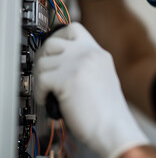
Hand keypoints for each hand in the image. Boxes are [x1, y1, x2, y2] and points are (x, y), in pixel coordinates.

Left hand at [34, 23, 148, 157]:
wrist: (113, 128)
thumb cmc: (108, 111)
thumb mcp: (102, 77)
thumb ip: (86, 65)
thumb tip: (60, 62)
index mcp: (99, 53)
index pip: (74, 29)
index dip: (58, 37)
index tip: (53, 51)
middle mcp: (89, 54)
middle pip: (52, 42)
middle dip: (44, 58)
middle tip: (47, 73)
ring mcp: (78, 65)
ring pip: (42, 62)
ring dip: (42, 78)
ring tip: (50, 92)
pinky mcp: (67, 79)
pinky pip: (40, 80)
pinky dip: (40, 93)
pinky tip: (50, 101)